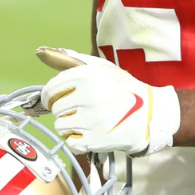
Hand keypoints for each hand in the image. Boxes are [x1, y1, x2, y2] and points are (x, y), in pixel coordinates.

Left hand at [37, 48, 180, 155]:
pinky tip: (88, 133)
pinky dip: (76, 140)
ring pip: (60, 125)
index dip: (48, 96)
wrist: (150, 114)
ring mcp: (92, 119)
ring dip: (69, 125)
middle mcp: (88, 96)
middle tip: (78, 110)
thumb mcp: (103, 68)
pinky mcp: (95, 139)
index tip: (52, 100)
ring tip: (84, 121)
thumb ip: (74, 60)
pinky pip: (70, 141)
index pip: (51, 89)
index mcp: (87, 76)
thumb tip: (43, 53)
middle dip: (63, 110)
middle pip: (55, 108)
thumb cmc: (124, 89)